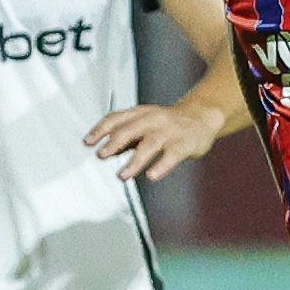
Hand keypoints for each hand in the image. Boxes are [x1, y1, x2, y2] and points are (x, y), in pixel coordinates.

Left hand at [85, 99, 223, 183]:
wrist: (202, 117)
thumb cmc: (168, 124)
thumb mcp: (144, 125)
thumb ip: (125, 138)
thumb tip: (104, 151)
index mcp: (140, 113)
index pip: (116, 118)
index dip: (101, 130)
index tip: (88, 142)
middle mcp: (153, 119)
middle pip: (130, 129)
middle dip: (114, 142)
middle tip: (102, 156)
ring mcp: (169, 131)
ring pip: (149, 144)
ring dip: (135, 160)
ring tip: (123, 175)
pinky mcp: (184, 143)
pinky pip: (172, 155)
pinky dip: (161, 165)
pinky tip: (152, 175)